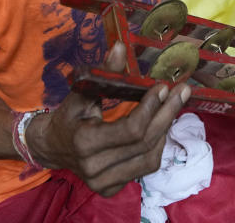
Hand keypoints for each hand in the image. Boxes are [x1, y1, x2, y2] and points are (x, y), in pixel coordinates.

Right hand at [27, 42, 190, 196]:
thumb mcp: (83, 91)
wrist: (52, 146)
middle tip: (182, 93)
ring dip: (165, 131)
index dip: (151, 108)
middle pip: (144, 143)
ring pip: (149, 158)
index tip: (163, 87)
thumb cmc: (69, 115)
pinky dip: (156, 147)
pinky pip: (144, 168)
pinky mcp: (110, 189)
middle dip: (167, 115)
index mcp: (85, 142)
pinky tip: (160, 128)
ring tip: (172, 108)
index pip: (131, 129)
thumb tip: (121, 46)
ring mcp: (103, 183)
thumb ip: (104, 72)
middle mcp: (94, 167)